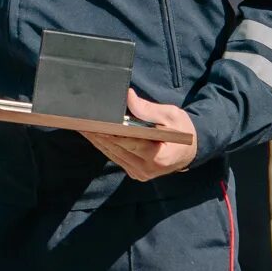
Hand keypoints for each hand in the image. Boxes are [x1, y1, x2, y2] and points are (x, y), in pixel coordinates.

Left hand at [81, 89, 198, 181]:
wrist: (191, 151)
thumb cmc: (183, 131)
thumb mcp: (171, 115)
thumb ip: (148, 109)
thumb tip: (128, 96)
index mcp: (158, 156)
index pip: (129, 143)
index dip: (110, 133)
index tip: (94, 124)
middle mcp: (146, 169)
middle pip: (117, 149)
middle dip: (98, 135)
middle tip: (81, 121)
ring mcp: (140, 173)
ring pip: (112, 155)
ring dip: (97, 141)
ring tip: (82, 126)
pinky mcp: (135, 174)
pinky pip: (116, 158)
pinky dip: (105, 146)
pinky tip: (94, 135)